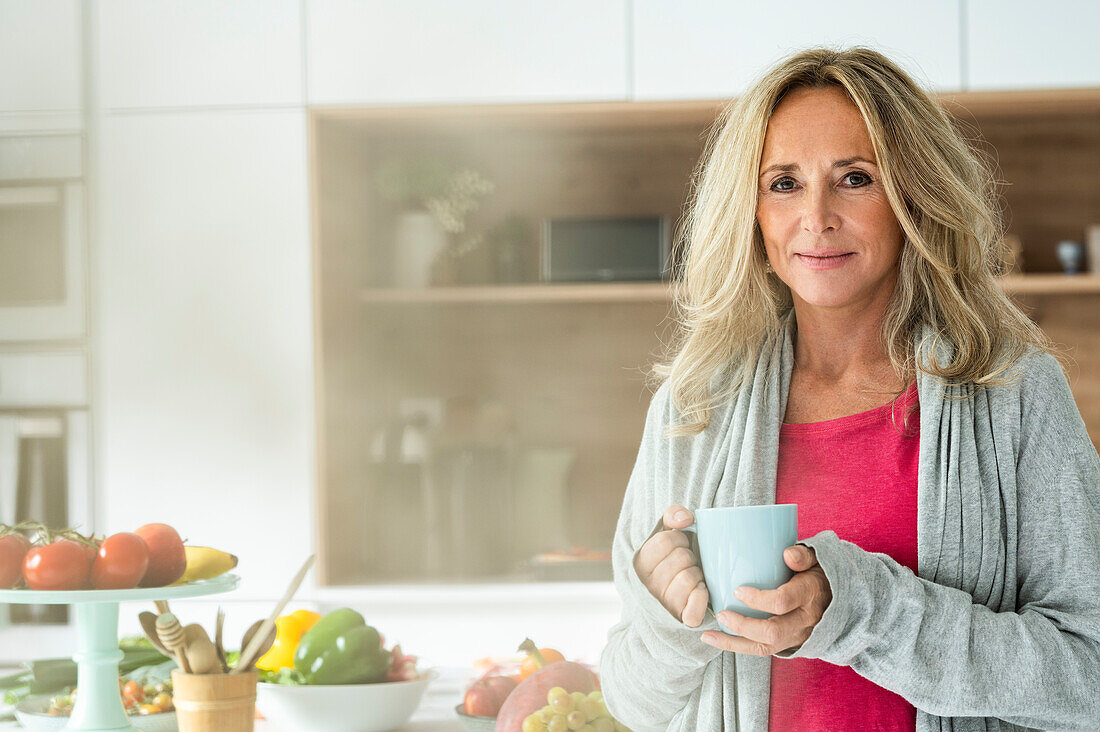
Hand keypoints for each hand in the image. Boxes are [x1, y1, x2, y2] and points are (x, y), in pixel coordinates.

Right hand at [634, 504, 708, 627]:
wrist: (674, 601)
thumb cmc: (674, 561)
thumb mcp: (667, 535)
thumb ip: (672, 515)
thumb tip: (686, 519)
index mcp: (641, 563)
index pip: (663, 540)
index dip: (679, 539)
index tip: (681, 545)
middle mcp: (649, 585)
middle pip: (681, 558)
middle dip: (690, 557)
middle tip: (689, 563)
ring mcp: (665, 604)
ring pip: (689, 579)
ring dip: (698, 575)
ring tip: (695, 578)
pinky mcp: (683, 619)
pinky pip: (694, 608)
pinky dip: (701, 598)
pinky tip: (701, 592)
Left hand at [700, 544, 830, 655]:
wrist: (838, 600)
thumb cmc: (817, 574)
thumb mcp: (816, 559)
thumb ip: (802, 555)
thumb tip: (787, 554)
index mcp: (810, 594)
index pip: (783, 602)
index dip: (758, 599)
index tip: (737, 591)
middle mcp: (805, 620)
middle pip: (772, 631)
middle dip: (743, 625)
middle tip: (721, 614)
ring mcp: (797, 636)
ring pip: (765, 647)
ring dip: (734, 643)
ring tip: (709, 635)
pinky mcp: (788, 644)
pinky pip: (762, 650)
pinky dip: (737, 647)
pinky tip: (717, 640)